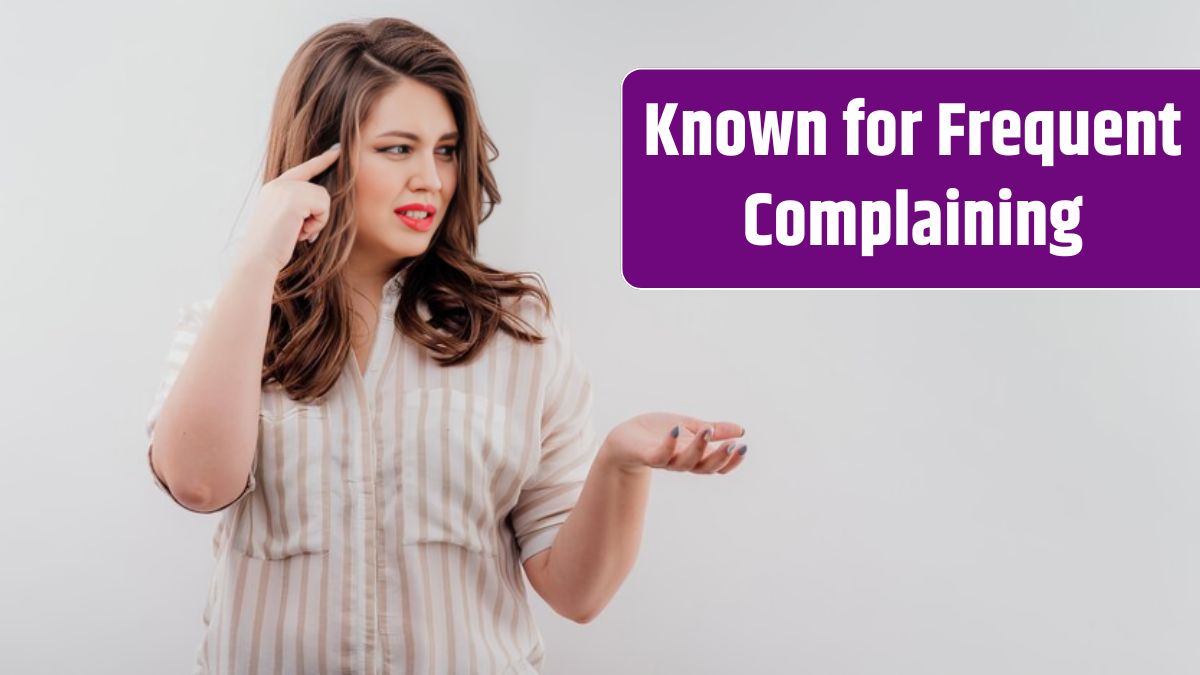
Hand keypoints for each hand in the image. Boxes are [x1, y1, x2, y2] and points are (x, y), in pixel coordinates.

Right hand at [237, 143, 341, 273]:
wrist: (258, 258)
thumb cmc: (274, 247)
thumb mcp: (286, 220)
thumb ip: (299, 206)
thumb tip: (322, 200)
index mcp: (274, 188)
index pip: (303, 169)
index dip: (322, 160)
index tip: (337, 149)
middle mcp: (279, 184)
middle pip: (319, 190)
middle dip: (317, 215)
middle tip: (299, 232)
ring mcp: (285, 188)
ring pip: (323, 198)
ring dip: (317, 221)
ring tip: (297, 232)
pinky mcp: (294, 198)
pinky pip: (323, 206)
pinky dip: (318, 223)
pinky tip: (301, 232)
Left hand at [598, 412, 747, 475]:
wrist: (626, 437)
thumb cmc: (659, 433)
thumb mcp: (691, 427)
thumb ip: (714, 429)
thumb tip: (741, 430)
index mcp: (695, 457)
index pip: (718, 466)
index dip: (731, 460)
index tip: (743, 447)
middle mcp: (682, 463)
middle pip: (705, 467)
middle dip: (720, 457)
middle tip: (733, 444)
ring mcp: (666, 461)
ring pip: (685, 462)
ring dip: (698, 448)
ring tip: (707, 430)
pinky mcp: (648, 455)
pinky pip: (660, 455)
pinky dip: (669, 444)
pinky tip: (676, 429)